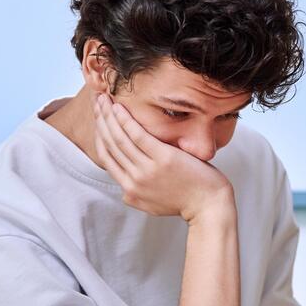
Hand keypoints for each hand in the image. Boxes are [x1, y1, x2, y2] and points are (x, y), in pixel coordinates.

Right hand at [92, 93, 232, 221]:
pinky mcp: (163, 159)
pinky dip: (126, 121)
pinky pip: (138, 136)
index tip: (98, 119)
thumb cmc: (186, 202)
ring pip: (120, 139)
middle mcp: (134, 180)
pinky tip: (118, 108)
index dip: (99, 135)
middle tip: (96, 101)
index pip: (106, 157)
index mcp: (130, 189)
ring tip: (104, 98)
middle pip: (110, 144)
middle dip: (100, 120)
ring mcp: (148, 170)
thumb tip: (124, 190)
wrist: (209, 207)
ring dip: (108, 116)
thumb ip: (136, 196)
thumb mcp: (152, 205)